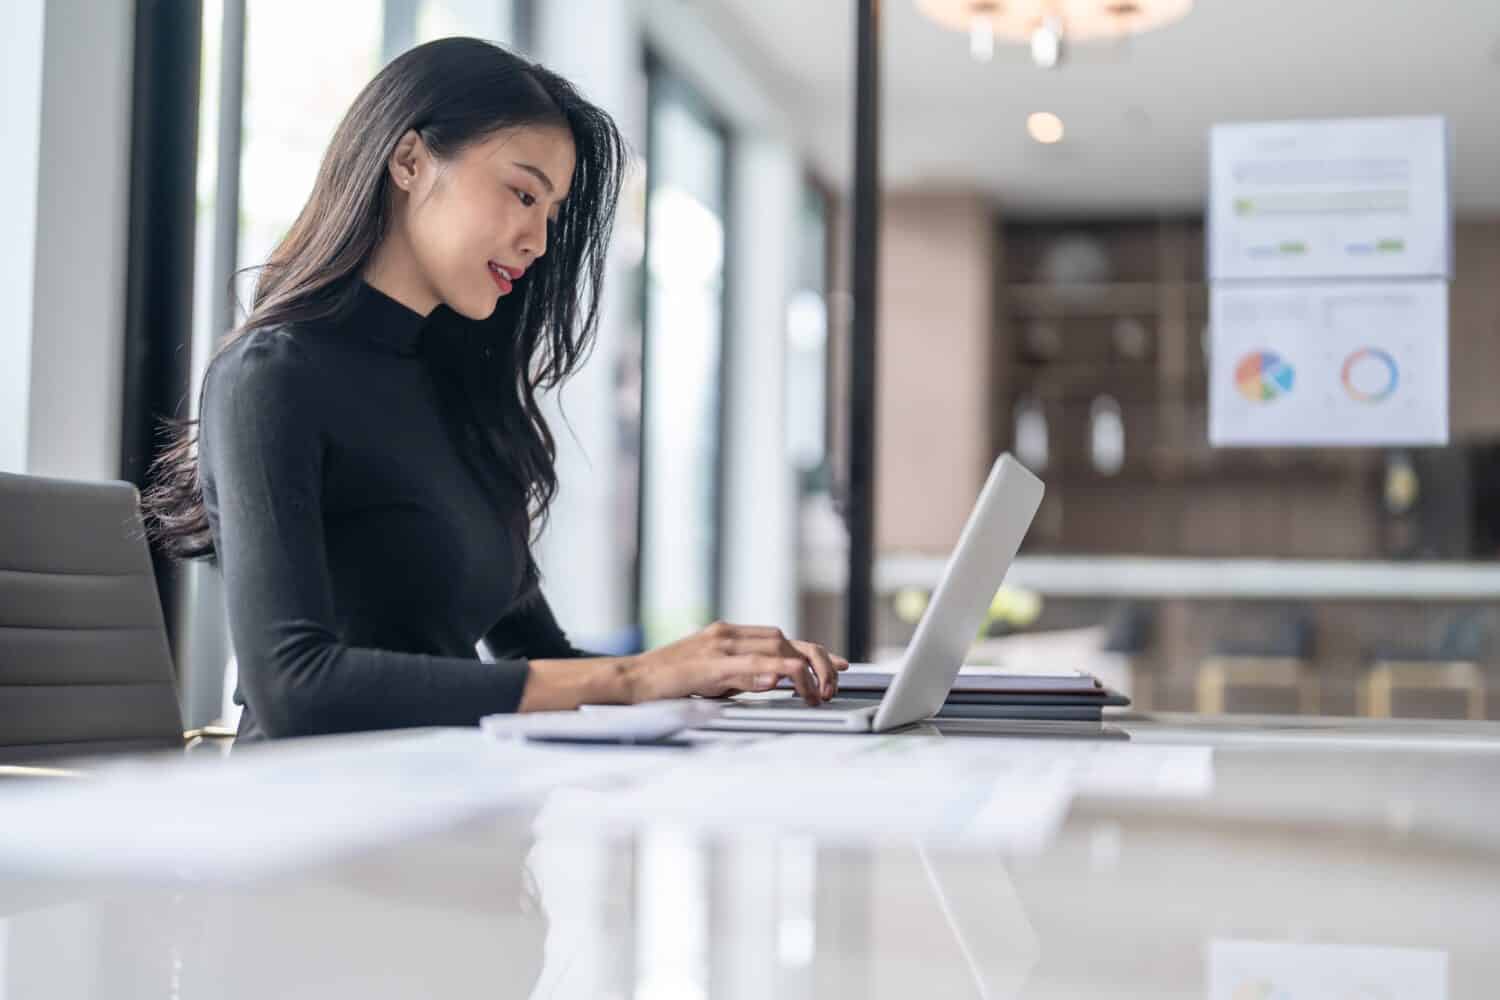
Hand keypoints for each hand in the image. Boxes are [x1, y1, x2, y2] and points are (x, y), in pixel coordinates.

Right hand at [626, 621, 849, 705]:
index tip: (838, 666)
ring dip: (803, 671)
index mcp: (728, 634)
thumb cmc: (666, 681)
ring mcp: (718, 646)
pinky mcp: (708, 664)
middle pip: (785, 639)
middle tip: (833, 685)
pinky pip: (748, 664)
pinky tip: (786, 681)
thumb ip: (742, 674)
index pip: (781, 638)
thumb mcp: (712, 676)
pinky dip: (771, 670)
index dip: (813, 651)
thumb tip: (776, 679)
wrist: (630, 680)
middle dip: (817, 661)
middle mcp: (727, 634)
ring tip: (817, 693)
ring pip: (775, 648)